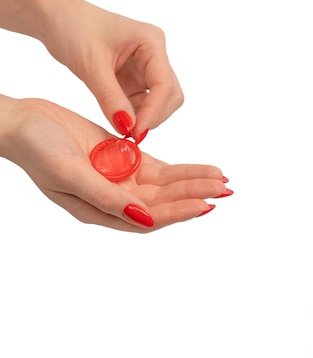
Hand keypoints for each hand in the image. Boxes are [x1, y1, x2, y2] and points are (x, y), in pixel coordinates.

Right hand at [0, 95, 226, 231]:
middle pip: (164, 201)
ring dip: (194, 182)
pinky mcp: (126, 158)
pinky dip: (183, 169)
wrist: (23, 121)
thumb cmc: (37, 150)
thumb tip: (144, 218)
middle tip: (225, 191)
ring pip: (167, 184)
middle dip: (194, 195)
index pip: (149, 217)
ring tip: (222, 180)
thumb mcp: (69, 174)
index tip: (204, 205)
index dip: (177, 212)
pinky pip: (161, 167)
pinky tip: (205, 169)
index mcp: (101, 210)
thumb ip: (107, 197)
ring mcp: (122, 178)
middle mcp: (117, 198)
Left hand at [36, 1, 182, 140]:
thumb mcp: (91, 65)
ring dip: (146, 117)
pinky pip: (144, 103)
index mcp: (152, 42)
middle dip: (155, 116)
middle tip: (133, 133)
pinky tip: (120, 121)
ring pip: (161, 101)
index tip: (137, 131)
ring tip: (124, 128)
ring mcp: (147, 68)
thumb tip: (128, 127)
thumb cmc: (73, 28)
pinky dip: (135, 115)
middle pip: (170, 95)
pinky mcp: (135, 79)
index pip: (164, 84)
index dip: (154, 111)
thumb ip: (110, 98)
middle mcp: (155, 55)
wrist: (56, 21)